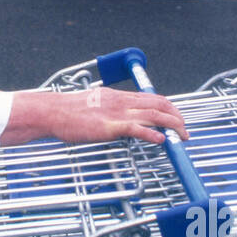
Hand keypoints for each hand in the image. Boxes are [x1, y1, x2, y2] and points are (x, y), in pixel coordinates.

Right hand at [1, 87, 187, 146]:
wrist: (52, 111)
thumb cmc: (67, 111)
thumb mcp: (94, 104)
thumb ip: (109, 110)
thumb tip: (119, 120)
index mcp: (117, 96)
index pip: (151, 97)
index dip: (168, 107)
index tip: (176, 117)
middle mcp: (121, 101)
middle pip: (158, 104)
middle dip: (176, 117)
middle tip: (184, 130)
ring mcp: (116, 112)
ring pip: (152, 115)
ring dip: (171, 126)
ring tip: (181, 136)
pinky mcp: (110, 126)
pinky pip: (136, 128)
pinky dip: (152, 134)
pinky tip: (161, 140)